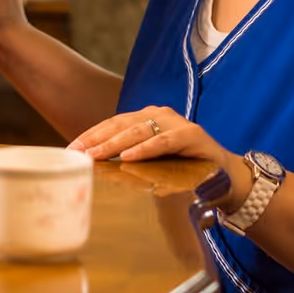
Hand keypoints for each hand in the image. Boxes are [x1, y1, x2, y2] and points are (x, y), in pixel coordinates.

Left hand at [68, 106, 235, 170]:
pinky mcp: (192, 135)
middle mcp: (160, 115)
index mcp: (147, 118)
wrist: (223, 177)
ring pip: (139, 131)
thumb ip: (127, 160)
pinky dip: (146, 149)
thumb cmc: (181, 170)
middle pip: (121, 124)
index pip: (113, 124)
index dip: (91, 135)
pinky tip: (128, 157)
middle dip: (97, 139)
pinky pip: (165, 141)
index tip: (70, 150)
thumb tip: (92, 168)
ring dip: (115, 144)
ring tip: (95, 155)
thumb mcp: (150, 163)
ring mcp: (176, 123)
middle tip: (77, 153)